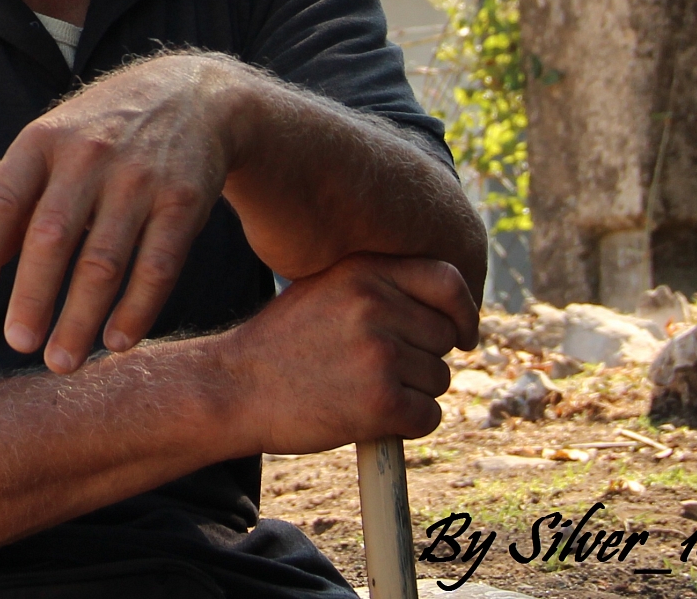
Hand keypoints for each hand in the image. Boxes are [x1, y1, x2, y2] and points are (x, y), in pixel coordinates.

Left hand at [0, 53, 248, 372]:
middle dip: (33, 297)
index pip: (1, 197)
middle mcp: (87, 156)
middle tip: (19, 345)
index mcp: (41, 142)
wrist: (191, 95)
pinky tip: (117, 341)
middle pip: (52, 236)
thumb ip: (10, 205)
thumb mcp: (49, 148)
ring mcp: (139, 178)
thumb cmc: (98, 137)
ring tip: (62, 361)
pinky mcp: (183, 201)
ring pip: (104, 261)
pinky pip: (157, 266)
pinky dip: (136, 309)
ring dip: (81, 318)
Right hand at [222, 254, 477, 454]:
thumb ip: (378, 286)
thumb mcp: (324, 289)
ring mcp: (380, 353)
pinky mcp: (382, 401)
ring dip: (411, 392)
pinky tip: (364, 416)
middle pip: (444, 338)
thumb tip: (448, 305)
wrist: (233, 387)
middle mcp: (375, 305)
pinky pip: (429, 416)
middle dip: (421, 358)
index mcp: (363, 271)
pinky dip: (406, 424)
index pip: (447, 281)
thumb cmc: (280, 342)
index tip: (463, 335)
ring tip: (357, 388)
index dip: (464, 312)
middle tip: (373, 369)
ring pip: (438, 380)